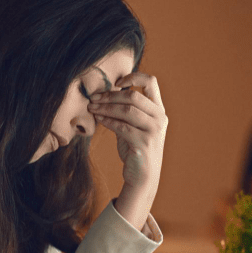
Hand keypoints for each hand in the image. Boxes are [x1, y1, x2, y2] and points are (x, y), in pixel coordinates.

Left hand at [87, 73, 167, 198]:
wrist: (142, 176)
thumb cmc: (135, 148)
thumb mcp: (134, 125)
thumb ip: (126, 110)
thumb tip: (105, 94)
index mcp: (158, 109)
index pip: (151, 82)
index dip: (133, 76)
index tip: (115, 83)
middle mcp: (160, 118)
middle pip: (133, 96)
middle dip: (110, 96)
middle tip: (93, 98)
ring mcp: (154, 130)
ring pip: (127, 110)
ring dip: (106, 108)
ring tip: (92, 108)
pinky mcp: (144, 143)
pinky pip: (122, 127)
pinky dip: (108, 121)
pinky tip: (98, 119)